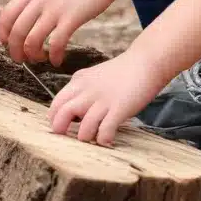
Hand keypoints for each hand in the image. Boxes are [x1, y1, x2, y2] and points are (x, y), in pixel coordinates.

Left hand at [0, 0, 121, 66]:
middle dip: (15, 51)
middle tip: (22, 59)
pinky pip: (56, 44)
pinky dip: (54, 56)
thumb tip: (26, 16)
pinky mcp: (72, 17)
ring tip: (41, 59)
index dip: (3, 34)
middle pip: (16, 32)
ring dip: (33, 55)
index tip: (7, 44)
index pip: (6, 15)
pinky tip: (58, 60)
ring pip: (32, 41)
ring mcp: (55, 8)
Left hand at [47, 48, 169, 146]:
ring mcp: (103, 100)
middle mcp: (88, 90)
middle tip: (68, 137)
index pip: (57, 103)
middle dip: (61, 129)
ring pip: (83, 127)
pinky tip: (107, 140)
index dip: (55, 118)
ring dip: (85, 137)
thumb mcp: (95, 76)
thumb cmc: (122, 72)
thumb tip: (73, 114)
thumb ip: (82, 91)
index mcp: (79, 81)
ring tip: (93, 138)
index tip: (61, 128)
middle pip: (63, 114)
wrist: (146, 61)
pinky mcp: (119, 108)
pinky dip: (103, 139)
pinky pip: (105, 130)